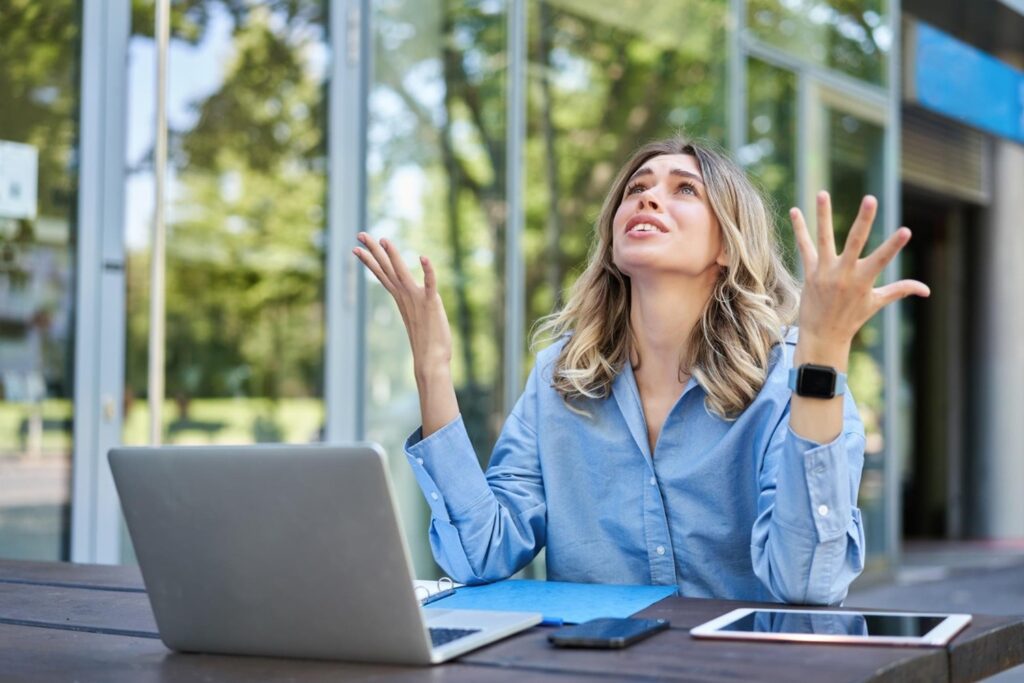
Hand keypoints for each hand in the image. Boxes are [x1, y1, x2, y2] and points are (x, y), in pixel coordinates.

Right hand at [353, 233, 452, 375]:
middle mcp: (404, 296)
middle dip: (373, 251)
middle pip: (386, 269)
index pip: (381, 274)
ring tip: (384, 239)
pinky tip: (424, 257)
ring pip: (401, 272)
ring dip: (393, 255)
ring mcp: (416, 299)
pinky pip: (429, 283)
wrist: (431, 360)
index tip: (356, 248)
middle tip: (360, 234)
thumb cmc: (426, 342)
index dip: (369, 260)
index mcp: (400, 298)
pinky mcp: (431, 303)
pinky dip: (428, 271)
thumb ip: (411, 306)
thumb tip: (409, 302)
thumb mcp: (416, 317)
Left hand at [789, 192, 929, 349]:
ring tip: (823, 193)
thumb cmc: (852, 318)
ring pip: (824, 239)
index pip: (883, 259)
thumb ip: (900, 289)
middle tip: (871, 198)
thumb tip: (927, 289)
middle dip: (864, 220)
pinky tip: (794, 210)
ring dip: (823, 215)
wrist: (822, 336)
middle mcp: (844, 274)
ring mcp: (824, 272)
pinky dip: (799, 229)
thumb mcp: (876, 303)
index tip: (906, 231)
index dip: (894, 245)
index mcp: (863, 280)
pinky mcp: (809, 272)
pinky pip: (804, 246)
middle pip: (855, 242)